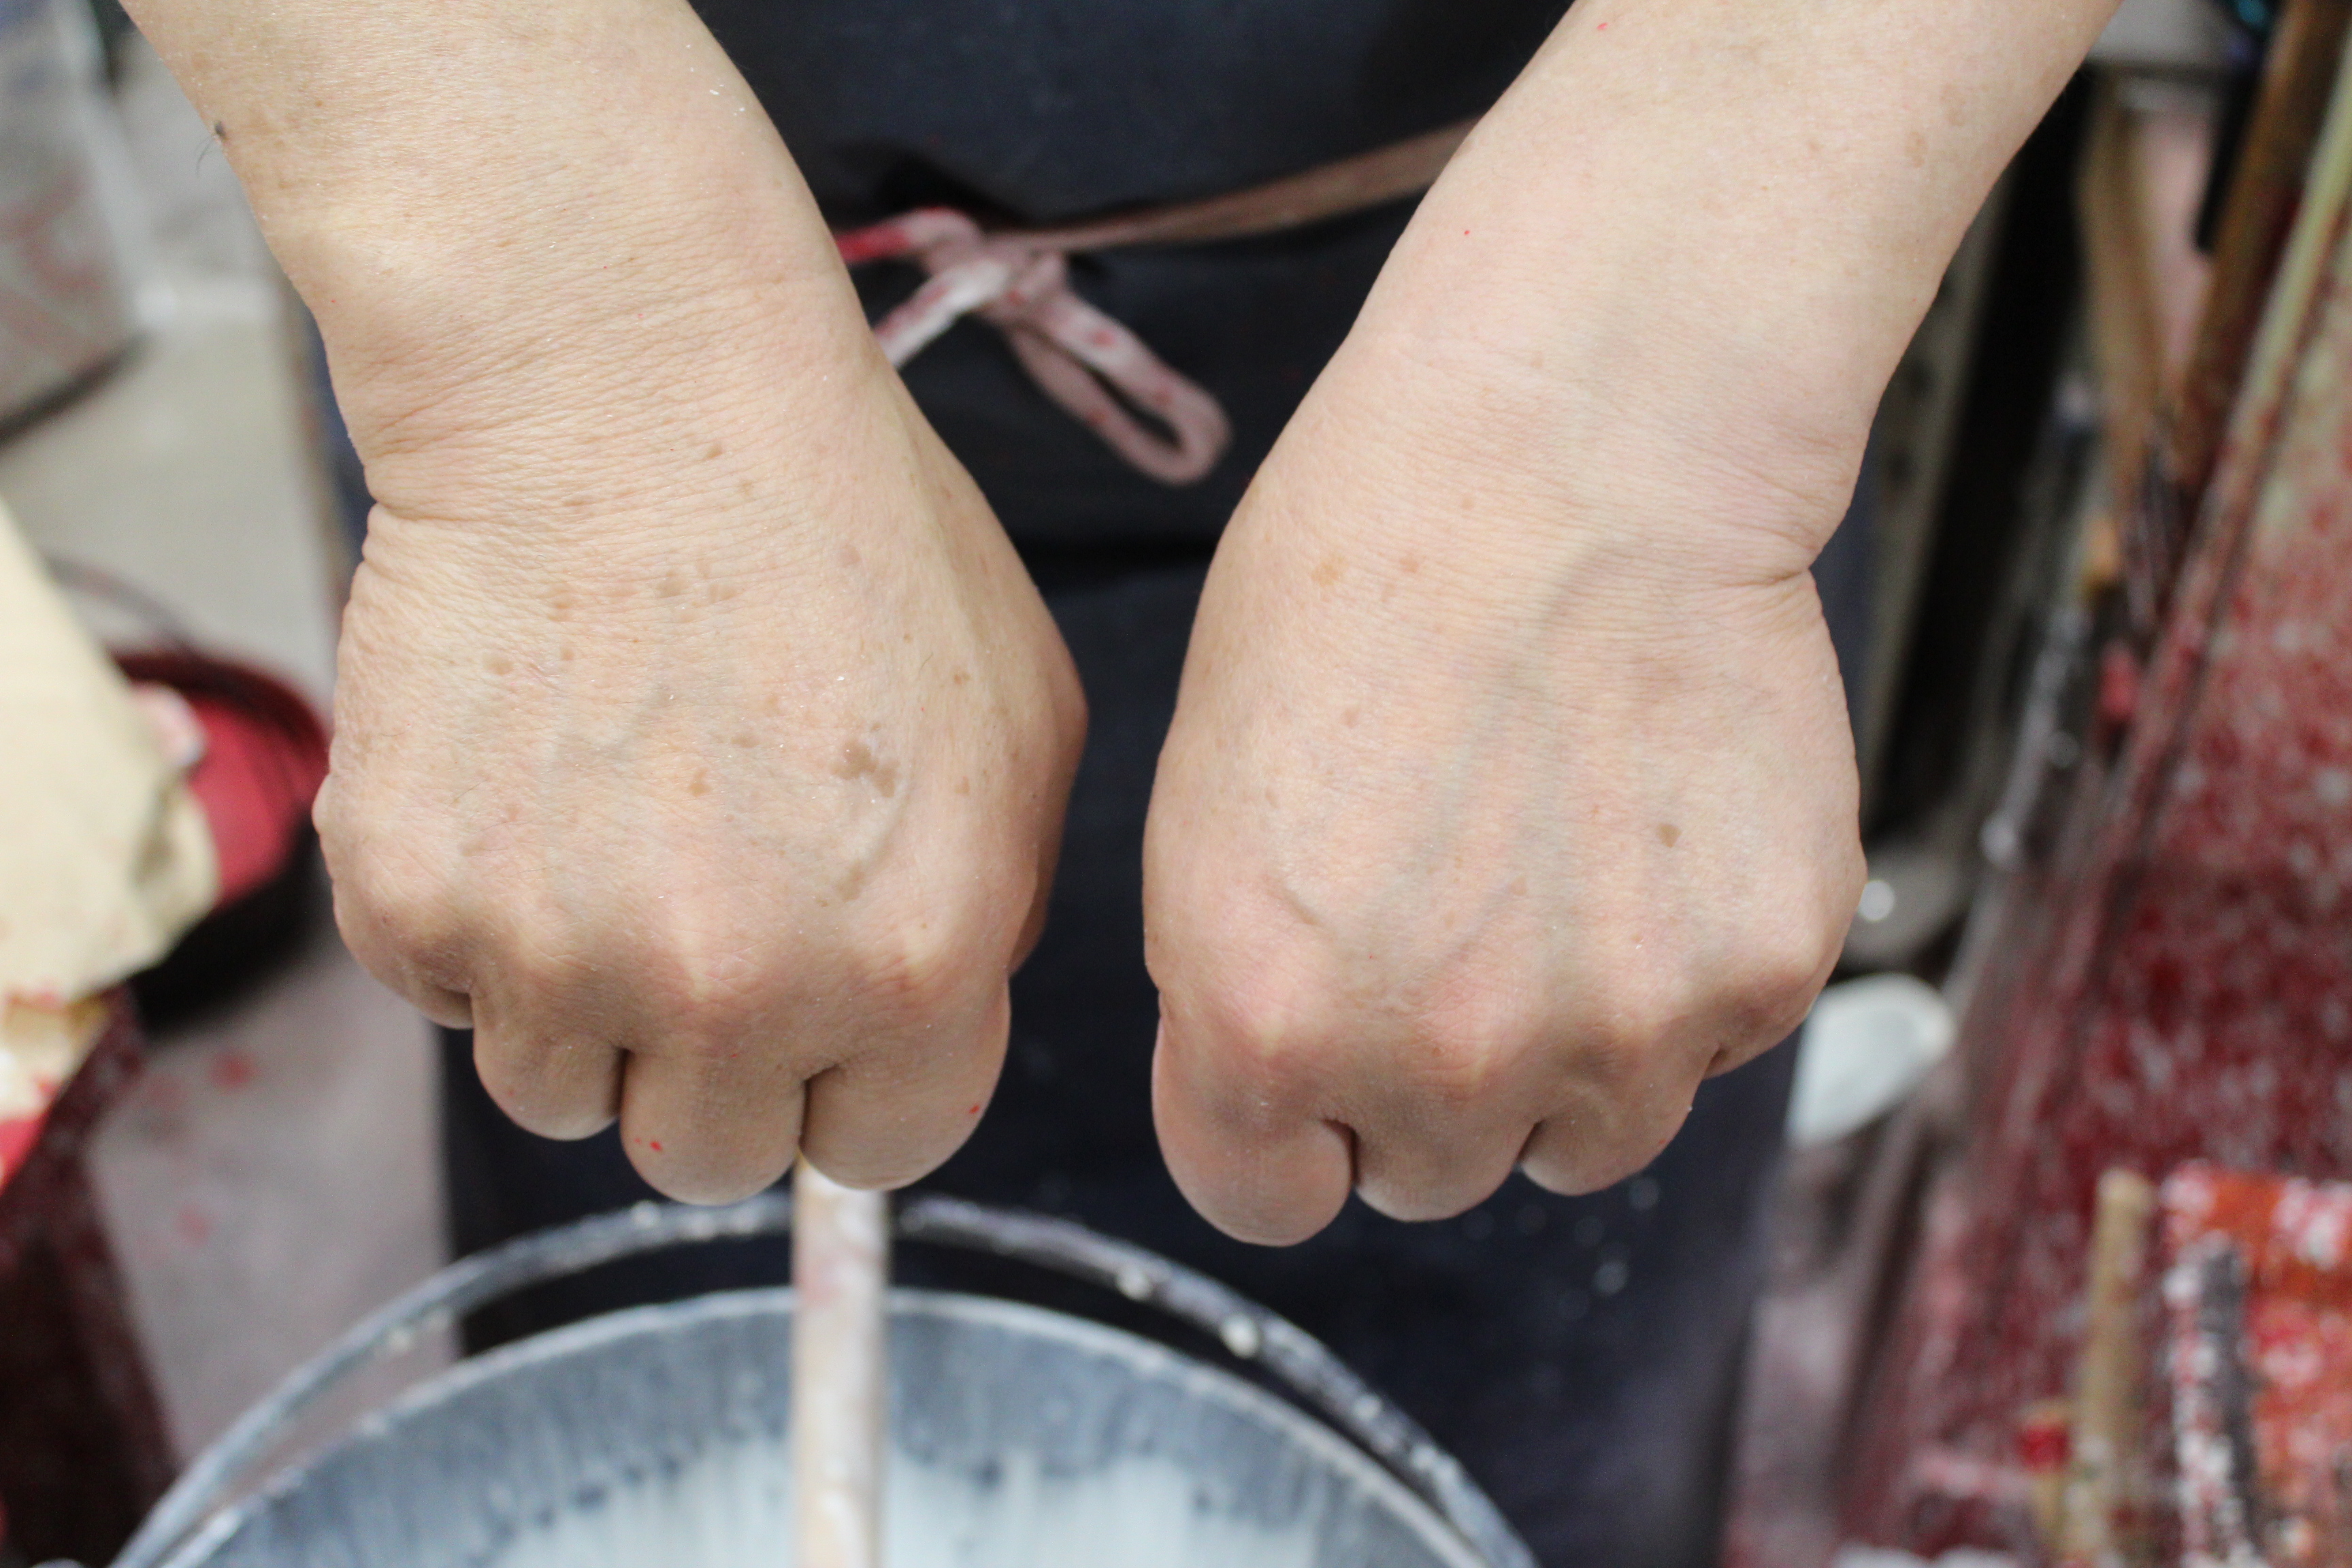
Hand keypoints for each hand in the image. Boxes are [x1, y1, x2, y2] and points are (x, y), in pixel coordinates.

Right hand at [307, 78, 1082, 1203]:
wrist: (628, 382)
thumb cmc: (848, 525)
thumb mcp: (1023, 724)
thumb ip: (994, 910)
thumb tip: (926, 1020)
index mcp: (915, 964)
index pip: (881, 1153)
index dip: (855, 1084)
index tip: (826, 1017)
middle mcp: (736, 992)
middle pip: (709, 1158)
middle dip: (717, 1066)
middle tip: (708, 925)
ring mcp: (557, 956)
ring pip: (559, 1094)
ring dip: (584, 1004)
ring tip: (613, 830)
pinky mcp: (411, 897)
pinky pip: (441, 994)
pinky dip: (473, 920)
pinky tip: (525, 779)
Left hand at [1143, 329, 1863, 1242]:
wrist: (1572, 448)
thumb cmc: (1356, 581)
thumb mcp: (1207, 796)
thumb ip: (1241, 986)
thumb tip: (1291, 1092)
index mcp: (1267, 1015)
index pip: (1263, 1198)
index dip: (1281, 1129)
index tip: (1309, 1066)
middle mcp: (1442, 1056)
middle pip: (1429, 1177)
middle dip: (1421, 1082)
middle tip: (1445, 924)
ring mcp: (1621, 1027)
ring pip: (1584, 1143)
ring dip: (1561, 1056)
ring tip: (1553, 880)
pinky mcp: (1763, 972)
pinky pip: (1706, 1047)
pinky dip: (1679, 973)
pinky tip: (1647, 831)